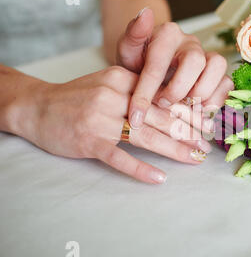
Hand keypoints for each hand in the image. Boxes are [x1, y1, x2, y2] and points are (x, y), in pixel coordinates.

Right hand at [18, 67, 212, 183]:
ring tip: (194, 159)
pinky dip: (140, 169)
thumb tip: (174, 104)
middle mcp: (114, 95)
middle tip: (207, 144)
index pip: (163, 96)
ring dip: (174, 149)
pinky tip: (159, 178)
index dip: (187, 110)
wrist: (36, 106)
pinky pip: (120, 157)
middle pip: (160, 116)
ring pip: (146, 136)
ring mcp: (101, 119)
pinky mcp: (89, 141)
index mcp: (123, 78)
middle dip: (188, 131)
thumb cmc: (78, 97)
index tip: (205, 122)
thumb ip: (138, 91)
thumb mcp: (108, 83)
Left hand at [116, 8, 233, 129]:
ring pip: (217, 67)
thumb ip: (133, 34)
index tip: (136, 114)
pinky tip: (197, 110)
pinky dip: (215, 100)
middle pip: (195, 60)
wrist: (150, 71)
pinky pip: (227, 83)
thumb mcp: (127, 52)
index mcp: (168, 34)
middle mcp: (191, 43)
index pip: (158, 61)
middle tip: (162, 104)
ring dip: (201, 93)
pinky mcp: (218, 74)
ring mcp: (208, 57)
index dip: (146, 91)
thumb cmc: (138, 63)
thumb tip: (145, 12)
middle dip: (177, 89)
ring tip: (183, 107)